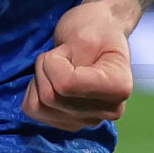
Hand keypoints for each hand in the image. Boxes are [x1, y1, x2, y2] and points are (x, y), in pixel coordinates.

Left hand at [23, 0, 135, 130]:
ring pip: (40, 107)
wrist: (100, 32)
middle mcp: (108, 111)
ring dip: (39, 80)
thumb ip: (73, 60)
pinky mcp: (68, 123)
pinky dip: (34, 92)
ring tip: (57, 66)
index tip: (68, 48)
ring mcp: (88, 120)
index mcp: (119, 87)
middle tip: (61, 54)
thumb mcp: (84, 36)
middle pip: (52, 97)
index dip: (55, 62)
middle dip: (46, 69)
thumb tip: (60, 87)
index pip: (66, 85)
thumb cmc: (96, 28)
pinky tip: (51, 80)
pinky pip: (34, 112)